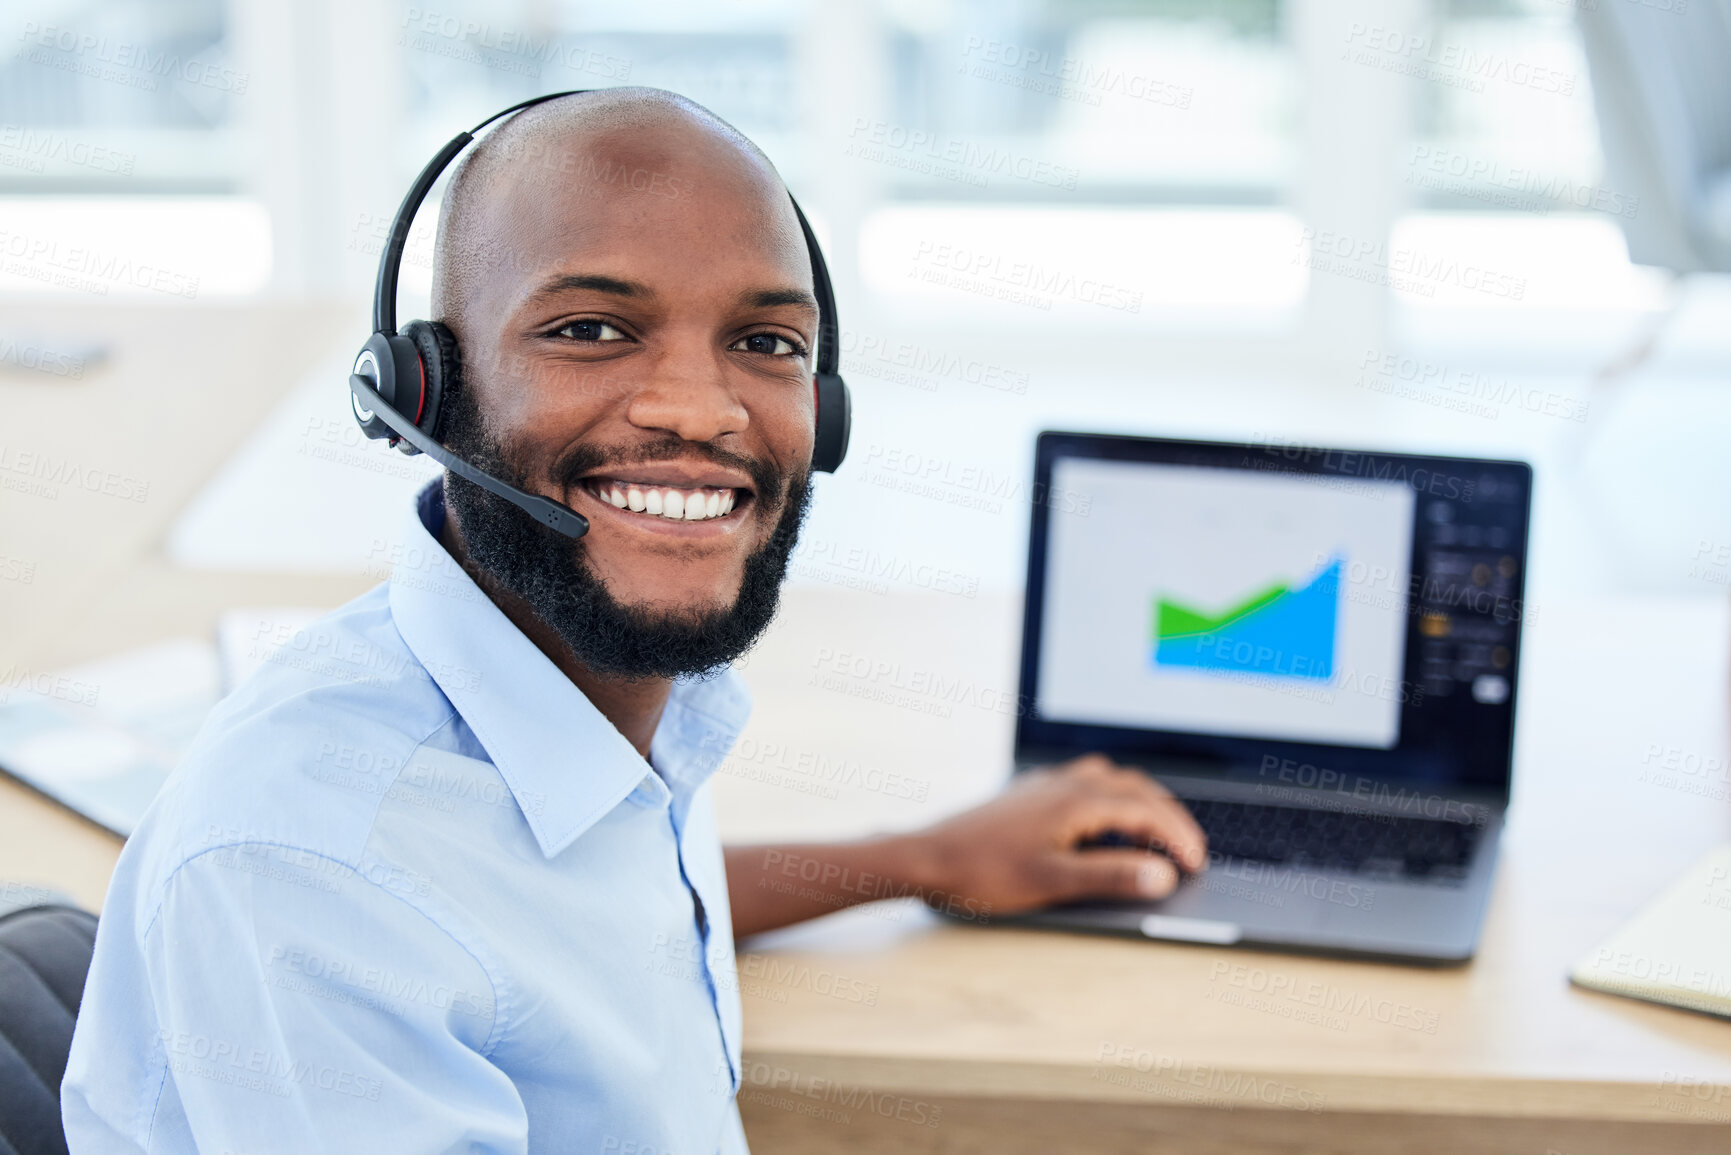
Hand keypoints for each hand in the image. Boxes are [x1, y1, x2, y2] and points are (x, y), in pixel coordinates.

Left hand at [912, 754, 1207, 917]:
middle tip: (1187, 851)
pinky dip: (1110, 801)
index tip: (1196, 865)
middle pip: (1135, 788)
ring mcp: (1046, 785)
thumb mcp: (1053, 882)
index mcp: (1077, 801)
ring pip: (1110, 780)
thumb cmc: (984, 872)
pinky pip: (1084, 784)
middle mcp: (1065, 784)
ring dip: (1140, 804)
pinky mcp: (1030, 793)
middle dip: (1168, 817)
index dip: (1178, 837)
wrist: (928, 857)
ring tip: (1152, 838)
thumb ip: (1111, 877)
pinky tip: (1101, 828)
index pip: (1146, 811)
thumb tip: (1162, 875)